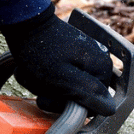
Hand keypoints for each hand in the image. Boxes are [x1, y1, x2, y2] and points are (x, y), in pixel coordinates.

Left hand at [0, 5, 115, 115]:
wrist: (23, 23)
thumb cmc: (40, 52)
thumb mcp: (64, 79)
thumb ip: (89, 94)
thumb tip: (111, 109)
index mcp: (102, 68)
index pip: (92, 105)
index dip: (70, 106)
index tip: (51, 97)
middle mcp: (98, 63)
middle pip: (78, 97)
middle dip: (55, 96)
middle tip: (39, 85)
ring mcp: (85, 59)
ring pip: (66, 89)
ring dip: (46, 87)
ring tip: (34, 75)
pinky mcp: (71, 56)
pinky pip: (60, 78)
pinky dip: (45, 79)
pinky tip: (35, 71)